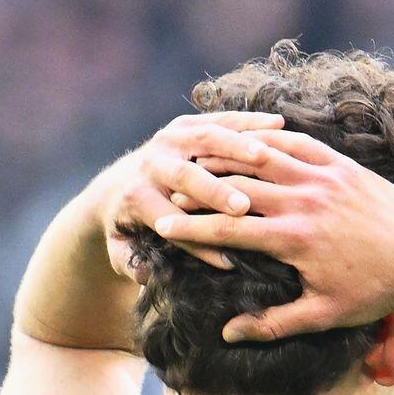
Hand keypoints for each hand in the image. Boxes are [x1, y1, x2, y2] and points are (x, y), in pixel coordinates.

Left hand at [97, 112, 286, 276]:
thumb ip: (127, 263)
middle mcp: (152, 162)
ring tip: (264, 156)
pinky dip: (248, 121)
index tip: (228, 263)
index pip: (170, 220)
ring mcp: (170, 138)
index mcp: (137, 196)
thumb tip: (143, 275)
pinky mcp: (187, 124)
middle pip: (185, 175)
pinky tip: (278, 124)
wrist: (115, 187)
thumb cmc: (127, 227)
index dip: (197, 242)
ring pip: (205, 138)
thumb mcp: (119, 250)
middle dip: (214, 191)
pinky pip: (221, 119)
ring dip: (235, 146)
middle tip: (242, 207)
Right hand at [149, 131, 393, 340]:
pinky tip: (250, 142)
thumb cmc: (374, 292)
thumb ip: (272, 325)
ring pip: (262, 158)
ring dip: (229, 157)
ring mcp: (323, 177)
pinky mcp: (342, 165)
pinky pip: (297, 144)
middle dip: (200, 188)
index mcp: (293, 239)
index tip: (162, 226)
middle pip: (236, 187)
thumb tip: (227, 333)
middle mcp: (304, 201)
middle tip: (173, 188)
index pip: (227, 228)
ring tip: (200, 159)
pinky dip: (269, 142)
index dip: (190, 227)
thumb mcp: (323, 315)